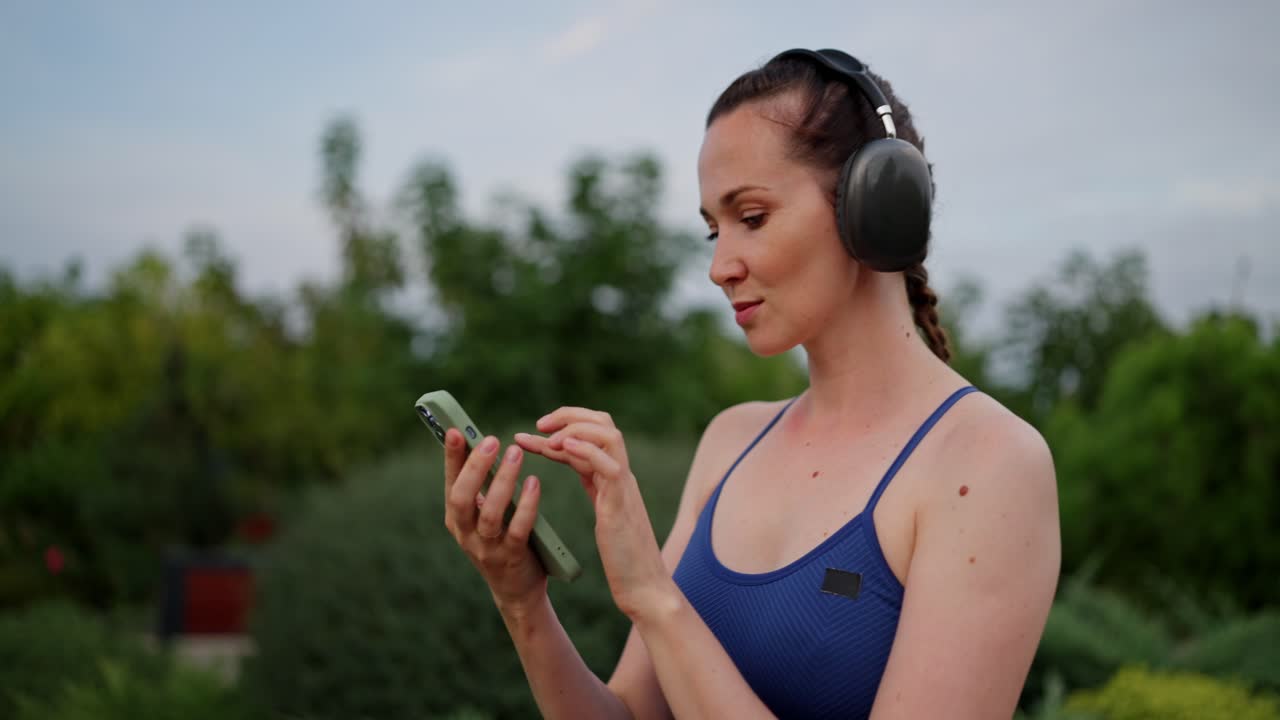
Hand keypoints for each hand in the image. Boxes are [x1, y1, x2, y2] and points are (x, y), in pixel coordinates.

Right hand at [442, 428, 547, 612]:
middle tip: (492, 440)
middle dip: (475, 468)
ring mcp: (487, 548)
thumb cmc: (502, 541)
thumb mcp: (486, 514)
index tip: (456, 430)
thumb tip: (484, 445)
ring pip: (490, 514)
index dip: (452, 457)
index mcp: (456, 519)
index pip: (450, 483)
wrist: (517, 589)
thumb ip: (483, 488)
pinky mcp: (512, 558)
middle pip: (461, 499)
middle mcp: (465, 534)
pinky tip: (533, 483)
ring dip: (502, 481)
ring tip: (516, 454)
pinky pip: (518, 529)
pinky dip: (526, 505)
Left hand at [515, 407, 670, 618]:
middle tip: (538, 424)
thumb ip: (596, 489)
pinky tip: (562, 447)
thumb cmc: (625, 559)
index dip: (559, 429)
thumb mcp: (606, 514)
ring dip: (575, 429)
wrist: (645, 587)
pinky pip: (610, 466)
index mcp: (612, 477)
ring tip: (548, 437)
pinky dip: (586, 450)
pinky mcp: (622, 504)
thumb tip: (579, 470)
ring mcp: (623, 487)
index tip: (529, 433)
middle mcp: (621, 475)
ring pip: (609, 435)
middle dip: (569, 416)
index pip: (589, 437)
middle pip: (603, 423)